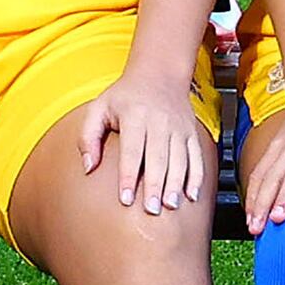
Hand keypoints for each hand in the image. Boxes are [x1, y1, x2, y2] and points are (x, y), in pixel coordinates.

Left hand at [73, 68, 207, 213]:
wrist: (159, 74)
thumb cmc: (124, 96)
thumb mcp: (99, 108)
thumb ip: (88, 137)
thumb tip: (88, 167)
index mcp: (134, 116)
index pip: (131, 151)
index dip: (128, 176)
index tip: (125, 199)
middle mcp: (159, 121)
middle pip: (158, 158)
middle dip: (155, 185)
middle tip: (151, 210)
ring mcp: (178, 127)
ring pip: (180, 159)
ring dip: (176, 184)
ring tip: (171, 206)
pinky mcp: (191, 133)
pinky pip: (196, 157)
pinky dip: (196, 177)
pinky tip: (191, 196)